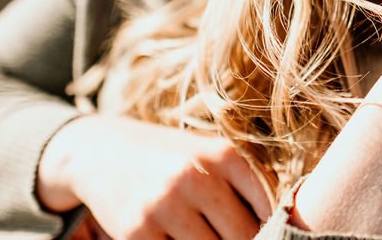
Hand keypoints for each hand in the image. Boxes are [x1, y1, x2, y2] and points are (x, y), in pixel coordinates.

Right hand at [37, 115, 272, 239]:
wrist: (103, 151)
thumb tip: (278, 222)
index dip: (272, 228)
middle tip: (240, 238)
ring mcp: (164, 206)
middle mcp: (195, 178)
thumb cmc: (172, 156)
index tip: (270, 234)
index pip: (267, 207)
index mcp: (223, 156)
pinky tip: (183, 238)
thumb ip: (247, 182)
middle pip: (241, 235)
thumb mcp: (211, 155)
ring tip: (211, 235)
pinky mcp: (137, 232)